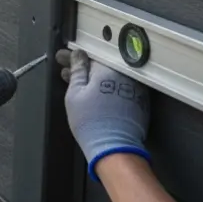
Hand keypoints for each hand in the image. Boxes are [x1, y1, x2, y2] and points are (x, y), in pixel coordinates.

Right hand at [57, 48, 150, 179]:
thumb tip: (77, 55)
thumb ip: (77, 70)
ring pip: (111, 76)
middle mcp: (125, 75)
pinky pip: (120, 87)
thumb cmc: (92, 123)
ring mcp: (135, 88)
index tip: (63, 59)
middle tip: (68, 74)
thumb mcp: (74, 94)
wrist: (114, 147)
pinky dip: (108, 88)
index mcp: (108, 69)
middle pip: (101, 65)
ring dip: (96, 78)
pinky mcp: (139, 102)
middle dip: (84, 68)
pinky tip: (96, 96)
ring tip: (79, 88)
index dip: (73, 56)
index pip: (89, 54)